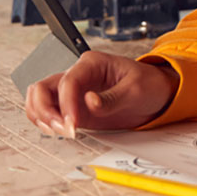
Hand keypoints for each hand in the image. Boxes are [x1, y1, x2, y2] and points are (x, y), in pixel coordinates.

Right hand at [24, 50, 177, 136]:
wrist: (157, 95)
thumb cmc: (148, 85)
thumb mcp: (136, 89)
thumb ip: (112, 98)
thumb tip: (89, 102)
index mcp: (91, 63)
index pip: (68, 81)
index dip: (66, 104)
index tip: (74, 124)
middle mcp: (78, 75)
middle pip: (43, 88)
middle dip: (46, 111)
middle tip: (64, 130)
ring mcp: (73, 92)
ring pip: (39, 99)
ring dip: (41, 116)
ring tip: (60, 132)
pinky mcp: (74, 108)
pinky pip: (48, 112)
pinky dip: (45, 122)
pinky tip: (58, 131)